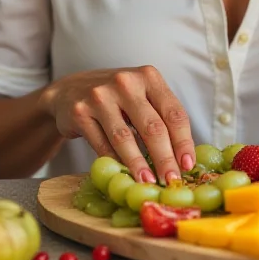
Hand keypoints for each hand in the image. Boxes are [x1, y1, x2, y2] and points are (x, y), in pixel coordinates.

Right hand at [38, 65, 194, 183]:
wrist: (70, 91)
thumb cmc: (116, 98)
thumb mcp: (141, 97)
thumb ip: (160, 117)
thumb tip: (183, 158)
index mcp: (148, 77)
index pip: (173, 112)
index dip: (183, 141)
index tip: (188, 165)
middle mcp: (126, 82)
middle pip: (153, 126)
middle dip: (165, 158)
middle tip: (171, 180)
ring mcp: (101, 96)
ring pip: (125, 138)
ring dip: (139, 165)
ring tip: (148, 183)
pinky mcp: (80, 112)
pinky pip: (102, 144)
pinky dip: (115, 163)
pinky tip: (124, 175)